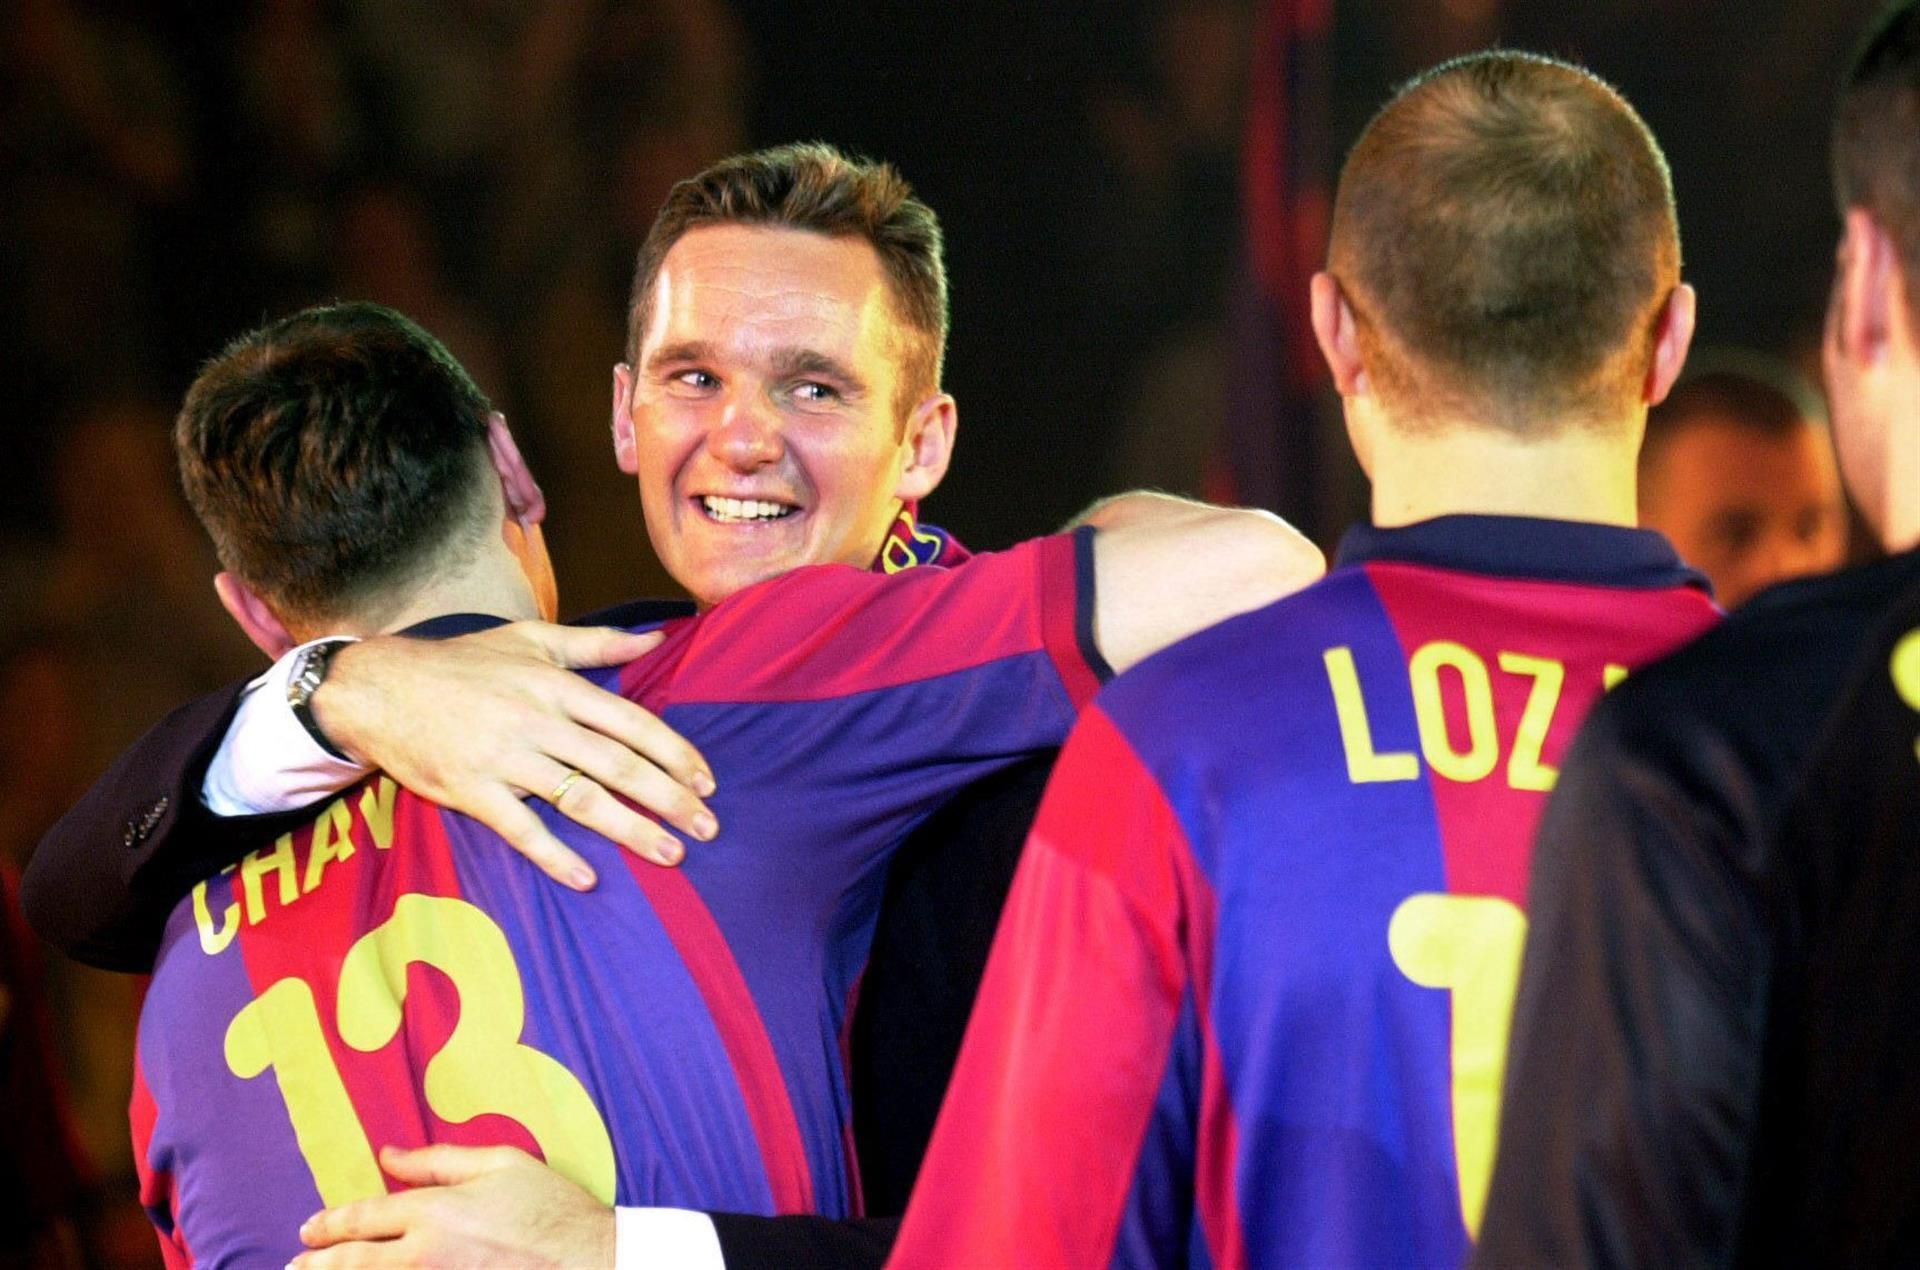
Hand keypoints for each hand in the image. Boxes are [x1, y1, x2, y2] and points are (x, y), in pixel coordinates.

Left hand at [292, 1145, 614, 1268]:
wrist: (589, 1261)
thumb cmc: (550, 1208)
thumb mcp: (499, 1163)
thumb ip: (437, 1160)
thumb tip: (389, 1155)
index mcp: (435, 1211)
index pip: (363, 1218)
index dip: (330, 1225)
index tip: (309, 1230)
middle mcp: (425, 1255)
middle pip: (353, 1263)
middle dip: (318, 1265)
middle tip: (296, 1267)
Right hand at [312, 623, 716, 885]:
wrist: (379, 688)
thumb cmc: (462, 663)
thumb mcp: (532, 639)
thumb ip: (598, 643)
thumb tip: (657, 639)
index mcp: (557, 685)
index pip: (632, 722)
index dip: (675, 753)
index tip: (707, 782)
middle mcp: (538, 721)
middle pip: (618, 764)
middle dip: (669, 799)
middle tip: (708, 828)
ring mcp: (505, 758)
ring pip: (580, 798)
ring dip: (630, 830)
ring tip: (670, 854)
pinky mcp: (472, 791)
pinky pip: (521, 828)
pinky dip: (554, 855)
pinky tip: (587, 879)